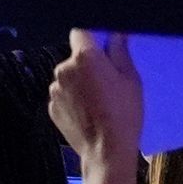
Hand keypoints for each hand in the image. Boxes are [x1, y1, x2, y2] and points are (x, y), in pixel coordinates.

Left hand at [47, 31, 145, 171]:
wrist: (106, 152)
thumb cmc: (124, 114)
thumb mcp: (131, 79)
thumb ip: (120, 51)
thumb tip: (117, 32)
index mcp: (85, 58)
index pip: (80, 31)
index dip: (91, 36)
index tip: (102, 46)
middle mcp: (63, 69)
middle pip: (74, 57)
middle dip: (87, 63)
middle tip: (106, 80)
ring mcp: (55, 89)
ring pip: (68, 77)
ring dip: (78, 82)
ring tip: (97, 101)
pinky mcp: (51, 107)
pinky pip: (62, 95)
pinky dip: (72, 99)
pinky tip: (87, 112)